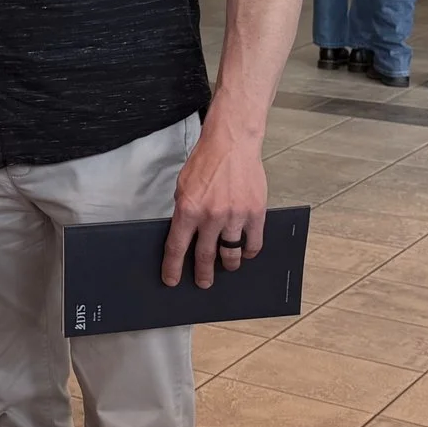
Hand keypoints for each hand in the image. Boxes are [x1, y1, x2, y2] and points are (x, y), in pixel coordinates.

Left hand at [163, 117, 267, 287]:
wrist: (231, 144)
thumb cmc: (206, 162)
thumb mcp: (182, 187)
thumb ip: (184, 212)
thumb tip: (185, 235)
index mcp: (188, 209)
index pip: (177, 247)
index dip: (173, 268)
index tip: (171, 280)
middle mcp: (211, 216)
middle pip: (205, 256)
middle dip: (202, 273)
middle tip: (203, 282)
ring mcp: (235, 216)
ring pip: (231, 254)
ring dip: (227, 265)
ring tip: (226, 267)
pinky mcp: (255, 212)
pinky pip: (253, 243)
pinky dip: (248, 252)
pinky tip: (245, 253)